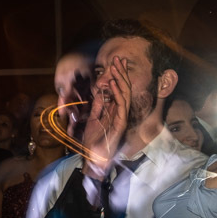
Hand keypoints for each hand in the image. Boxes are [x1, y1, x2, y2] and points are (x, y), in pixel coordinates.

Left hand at [81, 56, 131, 178]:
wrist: (92, 159)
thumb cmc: (93, 142)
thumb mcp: (93, 119)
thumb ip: (98, 106)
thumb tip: (100, 92)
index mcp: (114, 111)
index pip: (118, 89)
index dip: (117, 75)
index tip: (115, 62)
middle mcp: (120, 113)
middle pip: (123, 89)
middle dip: (121, 73)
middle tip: (118, 58)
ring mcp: (121, 118)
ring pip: (124, 95)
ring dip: (120, 79)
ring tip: (116, 66)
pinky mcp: (120, 125)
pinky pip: (121, 106)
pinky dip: (116, 94)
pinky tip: (113, 83)